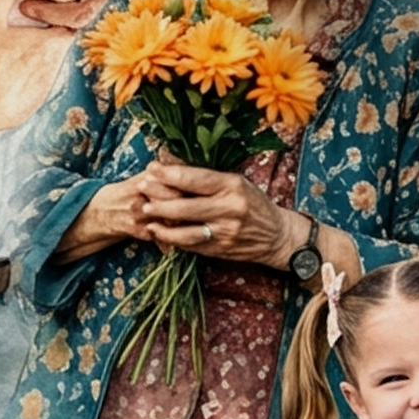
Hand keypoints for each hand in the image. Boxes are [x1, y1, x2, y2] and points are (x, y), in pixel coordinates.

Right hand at [0, 0, 75, 135]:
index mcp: (50, 46)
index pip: (73, 20)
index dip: (60, 8)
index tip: (46, 2)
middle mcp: (53, 71)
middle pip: (58, 45)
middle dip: (45, 32)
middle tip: (24, 23)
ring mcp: (41, 93)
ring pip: (45, 67)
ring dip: (33, 56)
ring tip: (11, 49)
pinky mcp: (27, 109)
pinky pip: (31, 89)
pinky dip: (22, 79)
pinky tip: (3, 72)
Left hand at [134, 161, 298, 264]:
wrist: (277, 235)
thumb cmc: (253, 203)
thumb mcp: (236, 183)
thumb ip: (208, 179)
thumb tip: (172, 168)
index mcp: (233, 186)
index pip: (196, 178)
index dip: (170, 174)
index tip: (151, 168)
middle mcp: (229, 209)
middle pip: (186, 206)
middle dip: (160, 199)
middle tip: (141, 191)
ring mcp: (225, 232)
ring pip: (186, 231)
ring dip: (163, 225)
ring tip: (147, 218)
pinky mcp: (220, 249)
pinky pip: (191, 246)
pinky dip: (173, 240)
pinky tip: (160, 233)